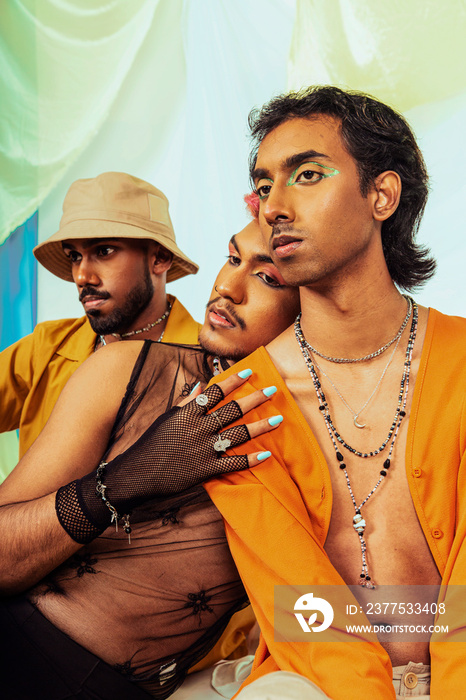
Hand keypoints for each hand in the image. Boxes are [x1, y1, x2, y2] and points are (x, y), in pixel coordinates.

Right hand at [56, 370, 281, 542]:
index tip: (250, 372)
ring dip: (260, 426)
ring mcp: (203, 449)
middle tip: (273, 390)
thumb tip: (200, 386)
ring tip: (277, 419)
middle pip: (232, 410)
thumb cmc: (151, 444)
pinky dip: (250, 460)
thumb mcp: (166, 419)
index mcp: (188, 413)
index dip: (234, 381)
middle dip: (255, 399)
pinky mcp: (205, 470)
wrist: (136, 474)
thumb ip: (186, 403)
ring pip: (238, 434)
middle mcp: (198, 428)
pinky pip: (232, 463)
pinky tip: (266, 455)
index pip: (215, 392)